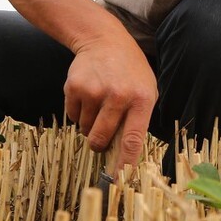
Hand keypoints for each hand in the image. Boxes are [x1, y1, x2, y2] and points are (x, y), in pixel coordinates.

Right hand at [63, 33, 157, 168]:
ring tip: (100, 103)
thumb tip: (125, 154)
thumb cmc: (130, 71)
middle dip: (98, 145)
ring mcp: (94, 91)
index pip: (133, 139)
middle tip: (101, 137)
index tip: (120, 179)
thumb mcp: (146, 90)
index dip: (124, 163)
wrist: (104, 40)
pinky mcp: (75, 87)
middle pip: (101, 139)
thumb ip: (139, 119)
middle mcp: (118, 96)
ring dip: (90, 124)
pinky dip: (79, 112)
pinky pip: (73, 116)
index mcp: (141, 99)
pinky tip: (88, 95)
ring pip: (86, 129)